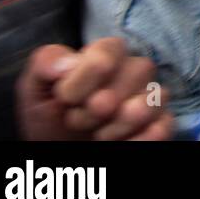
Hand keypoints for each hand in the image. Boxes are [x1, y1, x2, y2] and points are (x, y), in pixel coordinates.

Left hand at [16, 38, 173, 140]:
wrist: (59, 148)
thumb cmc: (50, 115)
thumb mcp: (35, 89)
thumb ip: (45, 64)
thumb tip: (66, 64)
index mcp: (107, 54)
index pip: (110, 50)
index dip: (86, 77)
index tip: (65, 99)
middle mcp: (135, 70)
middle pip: (139, 70)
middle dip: (100, 103)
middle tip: (77, 120)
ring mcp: (151, 97)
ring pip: (155, 97)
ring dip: (120, 122)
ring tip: (98, 134)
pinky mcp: (160, 124)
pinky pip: (165, 125)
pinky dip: (142, 138)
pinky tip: (118, 143)